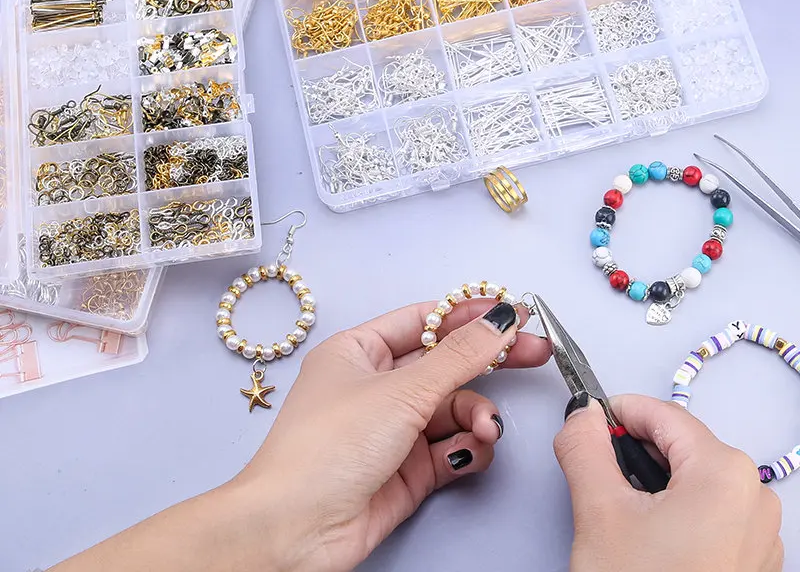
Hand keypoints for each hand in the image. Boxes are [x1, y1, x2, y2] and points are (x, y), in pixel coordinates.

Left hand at [232, 296, 550, 570]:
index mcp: (359, 351)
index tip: (511, 311)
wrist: (297, 530)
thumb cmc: (328, 446)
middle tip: (534, 353)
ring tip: (487, 428)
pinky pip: (451, 446)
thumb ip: (459, 356)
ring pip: (453, 408)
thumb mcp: (402, 390)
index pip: (423, 320)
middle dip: (488, 362)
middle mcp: (376, 386)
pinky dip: (467, 446)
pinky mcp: (407, 469)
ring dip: (477, 414)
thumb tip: (499, 320)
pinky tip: (471, 450)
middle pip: (444, 363)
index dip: (468, 314)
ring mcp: (392, 428)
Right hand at [554, 394, 782, 571]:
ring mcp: (761, 535)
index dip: (617, 411)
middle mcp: (755, 497)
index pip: (661, 414)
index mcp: (724, 473)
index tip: (586, 421)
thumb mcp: (598, 510)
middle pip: (679, 446)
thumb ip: (583, 445)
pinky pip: (710, 512)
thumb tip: (583, 417)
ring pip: (693, 480)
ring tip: (620, 517)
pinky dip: (675, 511)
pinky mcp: (754, 563)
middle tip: (596, 476)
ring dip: (652, 483)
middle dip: (633, 452)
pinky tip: (649, 542)